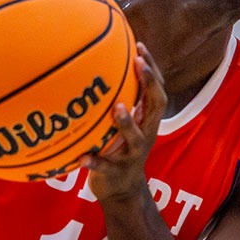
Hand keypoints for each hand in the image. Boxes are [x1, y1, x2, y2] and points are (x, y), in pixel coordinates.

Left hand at [82, 46, 165, 204]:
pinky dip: (95, 161)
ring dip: (126, 122)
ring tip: (117, 108)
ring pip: (134, 137)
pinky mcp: (116, 173)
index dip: (152, 70)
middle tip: (139, 64)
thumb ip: (122, 101)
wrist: (122, 191)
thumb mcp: (125, 125)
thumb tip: (102, 67)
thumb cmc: (119, 149)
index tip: (140, 47)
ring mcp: (132, 155)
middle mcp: (145, 135)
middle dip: (150, 84)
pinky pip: (105, 167)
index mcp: (147, 121)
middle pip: (155, 107)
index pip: (157, 91)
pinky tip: (83, 157)